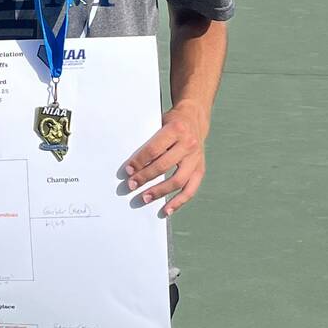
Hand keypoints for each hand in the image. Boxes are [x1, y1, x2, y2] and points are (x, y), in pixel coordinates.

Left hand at [124, 101, 206, 217]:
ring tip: (144, 199)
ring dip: (159, 192)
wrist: (195, 117)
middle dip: (145, 177)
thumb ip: (149, 141)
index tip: (127, 171)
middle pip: (164, 166)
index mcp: (175, 130)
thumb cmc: (171, 122)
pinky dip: (179, 202)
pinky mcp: (200, 169)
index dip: (139, 161)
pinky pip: (191, 189)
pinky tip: (166, 210)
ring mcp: (196, 158)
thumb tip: (131, 165)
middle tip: (130, 186)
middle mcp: (188, 144)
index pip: (154, 149)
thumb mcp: (159, 123)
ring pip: (177, 180)